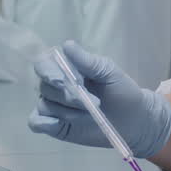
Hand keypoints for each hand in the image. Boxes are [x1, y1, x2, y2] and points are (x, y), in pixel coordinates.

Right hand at [28, 40, 170, 156]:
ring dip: (67, 111)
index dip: (48, 71)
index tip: (61, 81)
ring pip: (45, 105)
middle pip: (45, 87)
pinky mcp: (55, 126)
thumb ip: (88, 61)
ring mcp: (54, 106)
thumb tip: (67, 44)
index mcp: (67, 68)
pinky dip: (43, 123)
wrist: (134, 120)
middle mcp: (56, 86)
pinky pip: (36, 122)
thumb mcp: (109, 73)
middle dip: (68, 96)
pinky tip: (58, 124)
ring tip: (90, 115)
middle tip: (93, 103)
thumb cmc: (122, 91)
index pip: (44, 64)